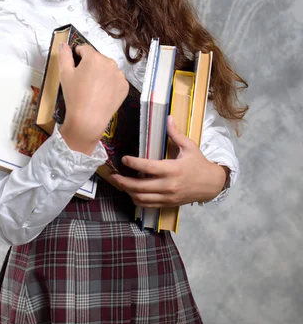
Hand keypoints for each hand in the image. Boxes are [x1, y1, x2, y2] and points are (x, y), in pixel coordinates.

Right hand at [58, 43, 128, 154]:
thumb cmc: (74, 96)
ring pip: (107, 68)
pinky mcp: (124, 86)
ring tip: (92, 88)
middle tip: (82, 80)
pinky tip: (101, 93)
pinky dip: (109, 83)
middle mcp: (110, 63)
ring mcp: (119, 75)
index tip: (74, 67)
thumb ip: (64, 55)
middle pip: (97, 58)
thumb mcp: (64, 74)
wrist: (88, 119)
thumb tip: (64, 44)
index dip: (77, 56)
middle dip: (90, 65)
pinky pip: (115, 79)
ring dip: (101, 73)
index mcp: (94, 57)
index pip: (84, 48)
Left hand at [107, 115, 227, 206]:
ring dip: (128, 192)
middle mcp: (168, 185)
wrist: (211, 185)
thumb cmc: (199, 164)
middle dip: (123, 182)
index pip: (148, 167)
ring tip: (120, 183)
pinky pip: (148, 205)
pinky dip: (137, 200)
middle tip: (113, 175)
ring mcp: (168, 197)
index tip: (124, 159)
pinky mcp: (168, 204)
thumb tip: (168, 118)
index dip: (133, 163)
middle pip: (140, 187)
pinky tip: (131, 193)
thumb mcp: (190, 147)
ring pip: (142, 198)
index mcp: (173, 169)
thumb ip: (176, 134)